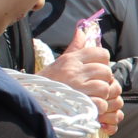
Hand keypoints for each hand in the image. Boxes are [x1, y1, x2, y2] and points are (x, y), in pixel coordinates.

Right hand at [41, 19, 123, 133]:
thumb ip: (74, 47)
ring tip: (93, 96)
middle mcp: (74, 72)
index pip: (101, 54)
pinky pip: (101, 103)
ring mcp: (77, 88)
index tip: (97, 70)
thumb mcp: (59, 62)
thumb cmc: (47, 83)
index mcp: (71, 60)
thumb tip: (82, 31)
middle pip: (106, 71)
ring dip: (102, 95)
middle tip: (96, 85)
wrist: (32, 101)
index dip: (103, 62)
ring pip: (105, 87)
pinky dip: (99, 107)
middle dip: (104, 80)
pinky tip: (92, 107)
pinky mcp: (80, 104)